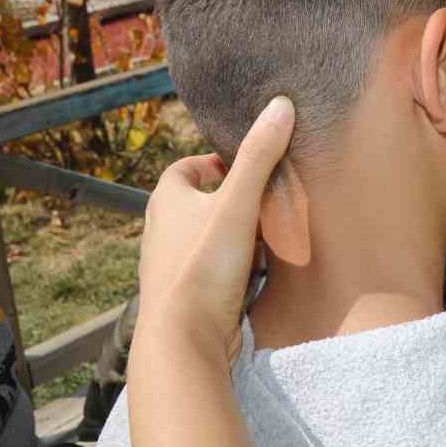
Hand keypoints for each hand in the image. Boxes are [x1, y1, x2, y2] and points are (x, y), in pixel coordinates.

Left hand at [135, 97, 293, 358]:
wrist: (184, 342)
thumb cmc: (203, 267)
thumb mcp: (237, 204)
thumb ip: (260, 156)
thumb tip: (282, 104)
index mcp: (166, 199)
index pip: (190, 166)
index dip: (220, 162)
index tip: (253, 167)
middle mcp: (163, 229)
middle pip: (205, 201)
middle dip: (238, 200)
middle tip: (272, 200)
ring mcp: (174, 263)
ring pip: (213, 236)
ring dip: (241, 234)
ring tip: (273, 235)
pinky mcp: (189, 293)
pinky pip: (218, 267)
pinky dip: (239, 265)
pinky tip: (263, 272)